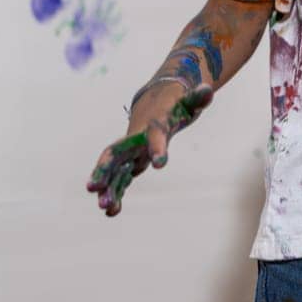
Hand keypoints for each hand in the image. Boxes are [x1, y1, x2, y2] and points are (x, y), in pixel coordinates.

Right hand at [85, 77, 212, 215]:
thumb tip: (208, 89)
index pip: (154, 135)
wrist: (155, 103)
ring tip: (105, 208)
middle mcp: (136, 140)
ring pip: (114, 171)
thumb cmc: (175, 104)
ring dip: (109, 188)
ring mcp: (130, 153)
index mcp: (153, 125)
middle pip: (115, 155)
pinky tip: (112, 211)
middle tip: (93, 188)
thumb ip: (198, 98)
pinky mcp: (131, 163)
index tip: (160, 164)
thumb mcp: (189, 102)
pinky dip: (117, 193)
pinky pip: (121, 180)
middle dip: (104, 170)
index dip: (158, 147)